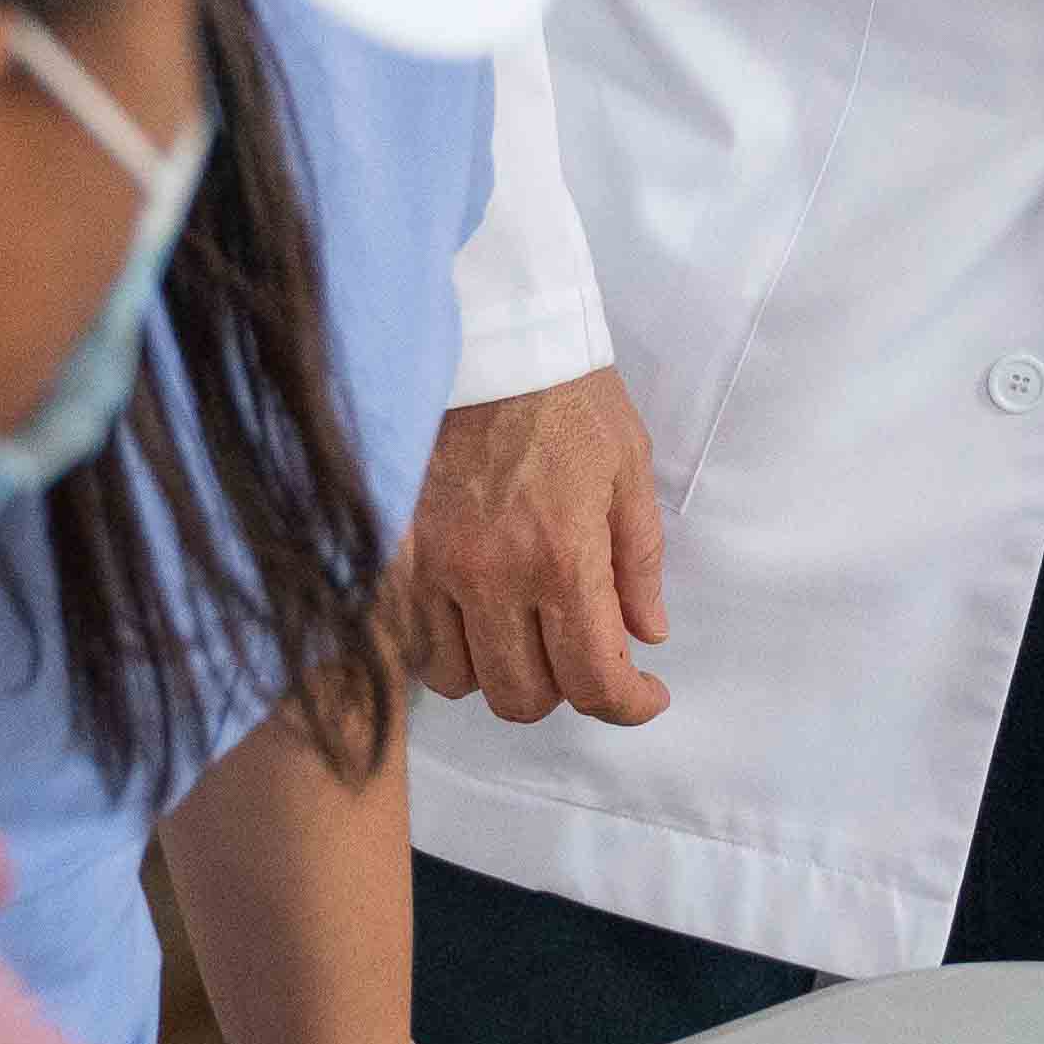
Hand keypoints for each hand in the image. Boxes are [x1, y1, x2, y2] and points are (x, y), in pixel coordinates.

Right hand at [409, 372, 670, 726]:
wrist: (489, 338)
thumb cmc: (568, 396)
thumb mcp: (630, 470)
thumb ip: (638, 562)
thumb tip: (646, 635)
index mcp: (563, 556)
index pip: (594, 679)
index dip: (628, 705)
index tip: (644, 695)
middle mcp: (493, 574)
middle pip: (522, 697)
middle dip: (563, 687)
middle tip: (581, 650)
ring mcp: (435, 567)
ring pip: (461, 680)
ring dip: (498, 669)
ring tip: (522, 628)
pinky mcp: (396, 551)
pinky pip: (413, 640)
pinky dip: (445, 644)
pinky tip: (472, 612)